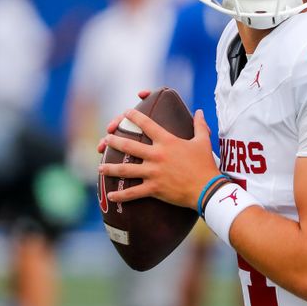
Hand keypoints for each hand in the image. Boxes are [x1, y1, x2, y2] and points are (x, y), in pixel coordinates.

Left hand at [98, 108, 219, 209]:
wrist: (206, 188)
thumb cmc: (205, 164)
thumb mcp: (203, 141)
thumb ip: (199, 125)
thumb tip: (200, 111)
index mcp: (167, 142)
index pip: (147, 125)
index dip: (134, 117)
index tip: (125, 113)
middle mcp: (157, 155)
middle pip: (129, 146)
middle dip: (114, 141)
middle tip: (105, 140)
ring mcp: (153, 173)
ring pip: (126, 170)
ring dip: (110, 168)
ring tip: (100, 167)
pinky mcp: (153, 189)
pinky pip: (133, 192)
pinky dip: (120, 195)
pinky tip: (110, 194)